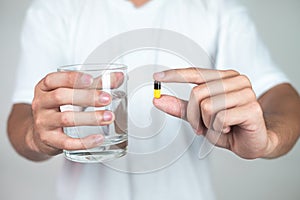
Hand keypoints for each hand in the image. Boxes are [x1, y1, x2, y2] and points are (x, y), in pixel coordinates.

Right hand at [30, 71, 115, 155]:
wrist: (40, 133)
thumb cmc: (58, 108)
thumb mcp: (71, 92)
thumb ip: (95, 84)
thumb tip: (119, 77)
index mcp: (44, 88)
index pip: (53, 79)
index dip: (71, 78)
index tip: (90, 79)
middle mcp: (41, 103)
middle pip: (61, 97)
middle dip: (86, 97)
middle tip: (106, 99)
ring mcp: (43, 122)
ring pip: (66, 119)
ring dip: (90, 118)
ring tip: (108, 117)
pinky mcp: (49, 140)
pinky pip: (66, 142)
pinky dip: (84, 141)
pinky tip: (99, 138)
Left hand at [153, 67, 275, 158]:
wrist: (253, 142)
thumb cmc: (228, 126)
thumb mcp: (200, 117)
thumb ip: (181, 107)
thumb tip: (158, 99)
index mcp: (224, 78)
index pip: (195, 72)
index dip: (174, 74)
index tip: (156, 76)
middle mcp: (236, 80)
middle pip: (197, 93)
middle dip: (194, 116)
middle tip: (203, 126)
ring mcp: (246, 92)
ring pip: (207, 106)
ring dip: (207, 124)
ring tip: (219, 127)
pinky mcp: (252, 108)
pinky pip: (220, 119)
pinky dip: (218, 129)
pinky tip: (230, 128)